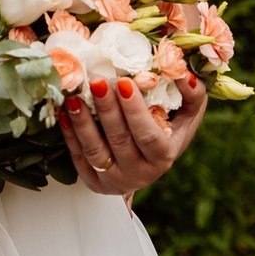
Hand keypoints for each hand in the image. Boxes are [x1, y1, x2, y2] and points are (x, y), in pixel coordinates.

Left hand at [59, 72, 207, 198]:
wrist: (145, 159)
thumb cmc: (167, 127)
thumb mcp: (186, 113)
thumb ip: (191, 94)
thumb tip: (185, 74)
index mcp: (163, 157)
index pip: (149, 137)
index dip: (136, 111)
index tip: (123, 81)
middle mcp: (140, 174)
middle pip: (120, 141)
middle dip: (107, 109)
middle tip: (96, 81)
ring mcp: (115, 180)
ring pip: (95, 152)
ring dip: (82, 123)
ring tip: (74, 97)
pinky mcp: (93, 181)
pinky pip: (78, 158)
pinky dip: (69, 134)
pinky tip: (63, 112)